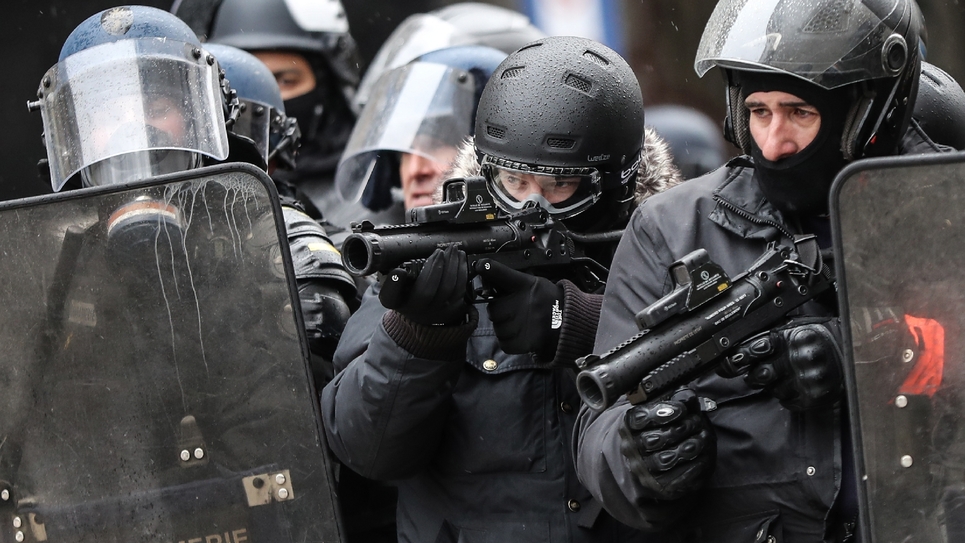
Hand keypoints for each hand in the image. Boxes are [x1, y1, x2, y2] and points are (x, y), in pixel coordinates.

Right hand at [379, 245, 470, 325]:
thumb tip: (401, 270)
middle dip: (435, 267)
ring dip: (452, 266)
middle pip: (426, 291)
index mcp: (397, 302)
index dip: (394, 284)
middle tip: (439, 251)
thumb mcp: (395, 286)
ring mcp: (435, 311)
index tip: (400, 271)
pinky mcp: (453, 308)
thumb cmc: (408, 294)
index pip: (391, 296)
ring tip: (453, 250)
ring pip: (447, 289)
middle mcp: (415, 310)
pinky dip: (462, 271)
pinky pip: (460, 289)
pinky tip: (460, 258)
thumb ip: (395, 277)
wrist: (424, 314)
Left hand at [475, 258, 563, 359]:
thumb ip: (513, 282)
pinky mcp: (524, 341)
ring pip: (497, 328)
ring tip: (518, 323)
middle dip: (499, 311)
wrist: (569, 321)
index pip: (501, 273)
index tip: (479, 266)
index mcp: (525, 285)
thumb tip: (488, 278)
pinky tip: (519, 334)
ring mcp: (523, 323)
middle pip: (493, 309)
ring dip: (504, 327)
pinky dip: (509, 341)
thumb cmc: (548, 301)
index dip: (488, 268)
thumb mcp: (534, 283)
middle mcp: (522, 302)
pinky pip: (504, 343)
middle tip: (511, 311)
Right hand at [619, 388, 715, 500]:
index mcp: (628, 427)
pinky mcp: (659, 486)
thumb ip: (674, 400)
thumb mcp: (663, 411)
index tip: (682, 409)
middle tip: (697, 422)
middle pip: (653, 440)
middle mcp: (631, 449)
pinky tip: (703, 456)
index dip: (662, 413)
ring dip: (688, 447)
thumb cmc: (658, 430)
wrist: (649, 462)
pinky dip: (693, 466)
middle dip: (680, 429)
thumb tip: (689, 396)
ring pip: (665, 460)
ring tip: (703, 438)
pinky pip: (676, 478)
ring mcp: (644, 470)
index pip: (639, 419)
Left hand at [718, 316, 843, 410]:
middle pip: (758, 375)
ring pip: (772, 391)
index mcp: (786, 337)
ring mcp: (805, 378)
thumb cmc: (816, 339)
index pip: (751, 350)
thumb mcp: (791, 328)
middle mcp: (795, 357)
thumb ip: (767, 336)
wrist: (851, 351)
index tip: (727, 365)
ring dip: (775, 386)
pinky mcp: (814, 395)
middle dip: (755, 376)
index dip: (736, 359)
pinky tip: (797, 385)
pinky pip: (788, 402)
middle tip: (763, 371)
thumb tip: (736, 348)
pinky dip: (789, 396)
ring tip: (788, 375)